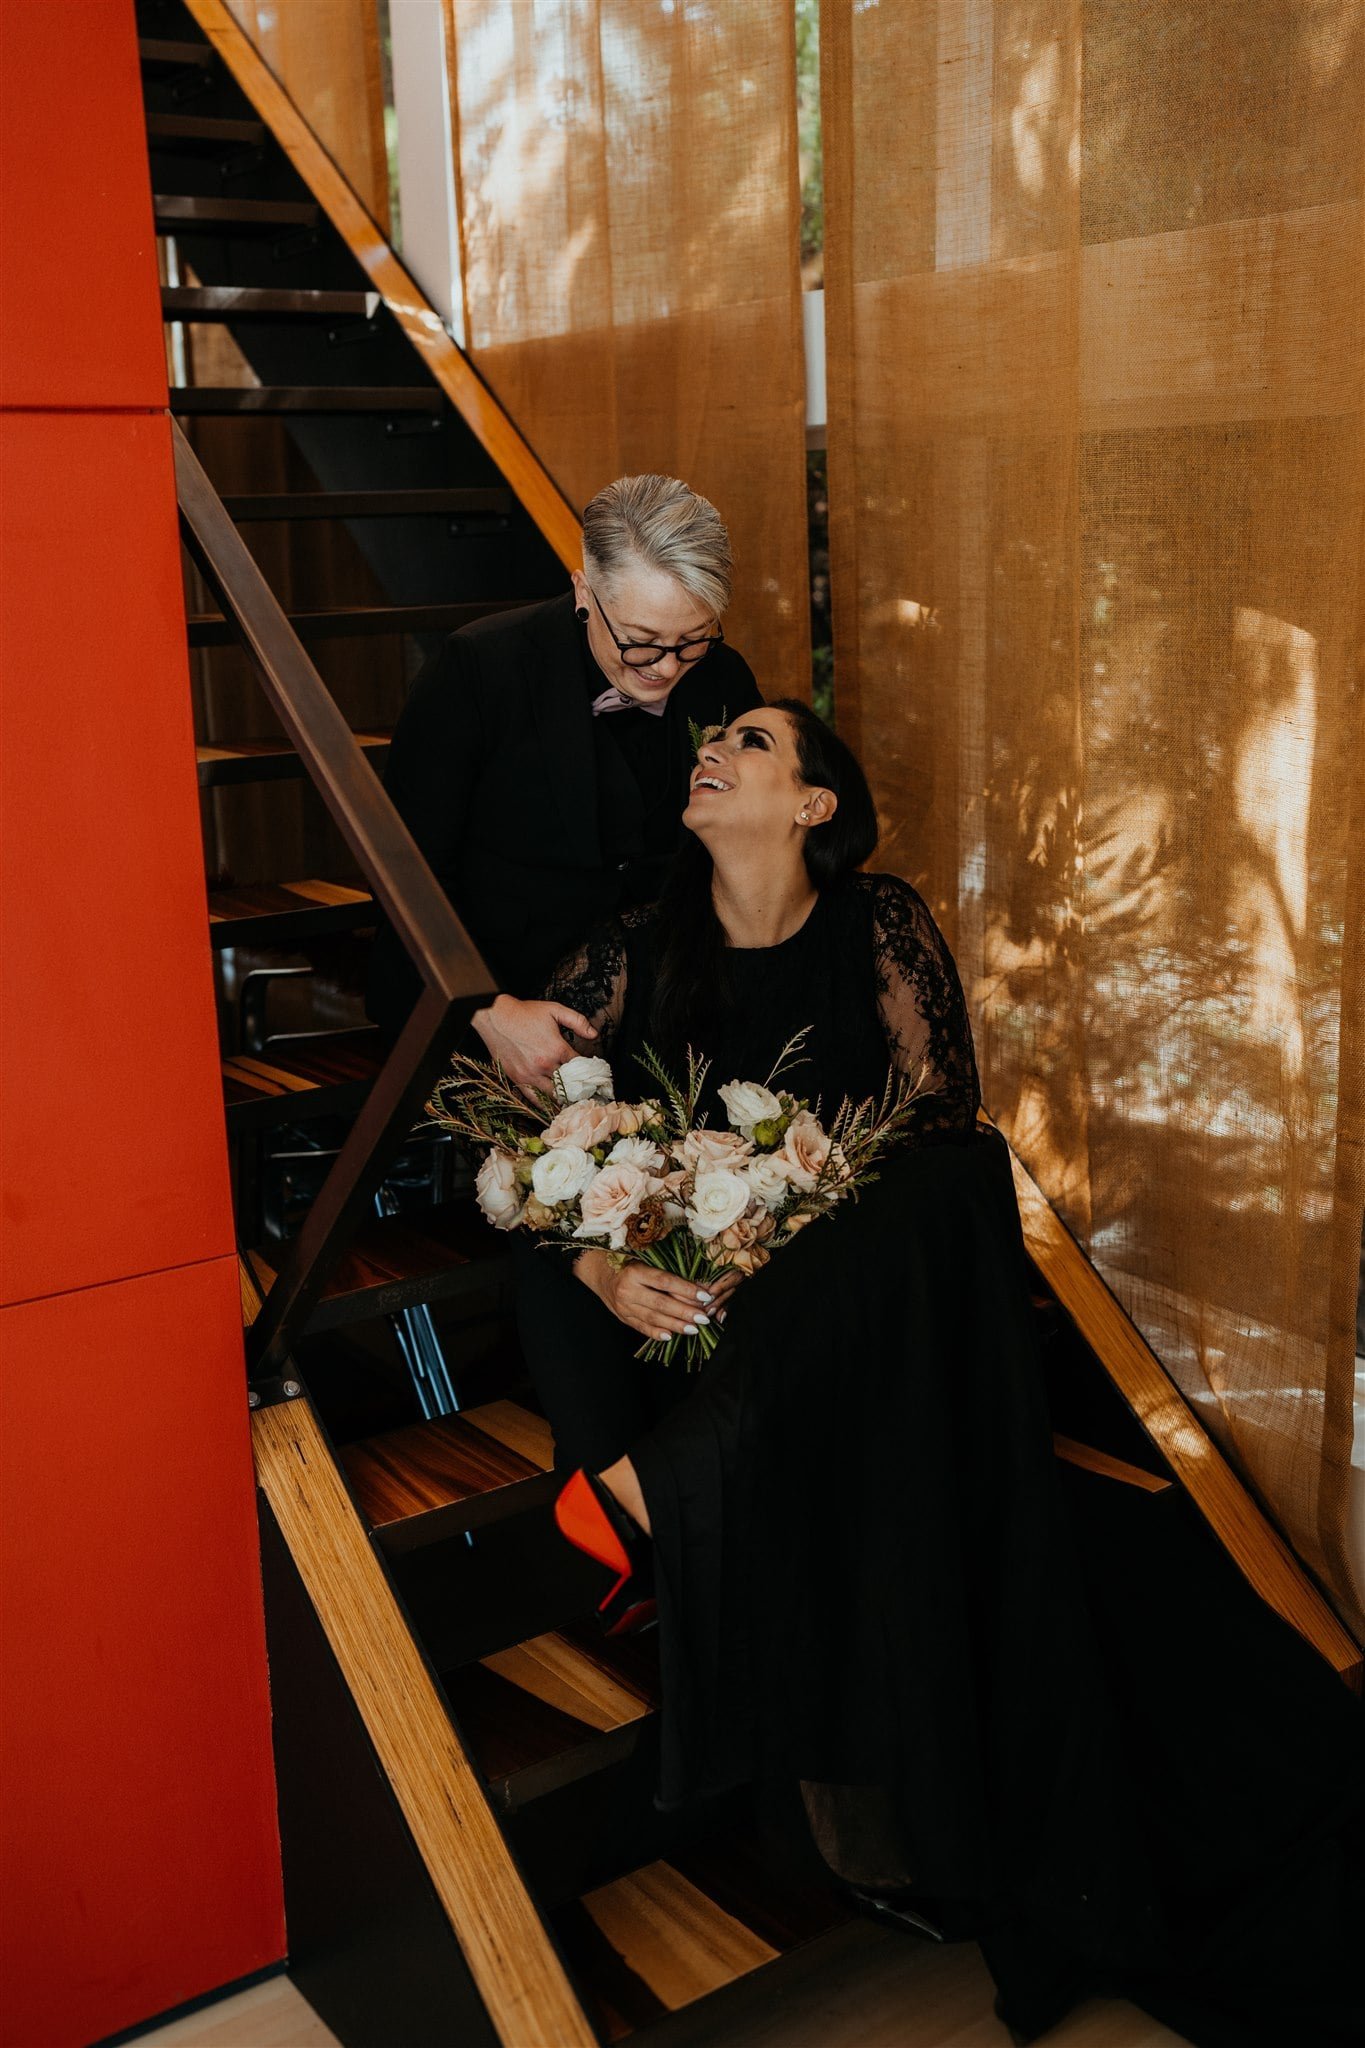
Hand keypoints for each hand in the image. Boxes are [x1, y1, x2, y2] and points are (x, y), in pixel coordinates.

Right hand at [471, 994, 595, 1093]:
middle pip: (569, 1083)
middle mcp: (545, 1064)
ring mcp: (530, 1074)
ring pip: (553, 1094)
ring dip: (563, 1098)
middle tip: (585, 1091)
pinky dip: (544, 1104)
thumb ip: (577, 1021)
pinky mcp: (517, 1079)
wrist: (496, 1016)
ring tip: (572, 1100)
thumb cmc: (524, 1013)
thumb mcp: (555, 1010)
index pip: (580, 1066)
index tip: (592, 1075)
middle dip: (579, 1087)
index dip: (588, 1071)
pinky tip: (552, 1106)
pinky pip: (534, 1098)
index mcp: (557, 1048)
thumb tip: (594, 1034)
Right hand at [575, 1251, 742, 1341]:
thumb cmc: (626, 1261)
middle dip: (685, 1312)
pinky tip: (671, 1336)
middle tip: (704, 1318)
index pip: (665, 1281)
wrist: (598, 1271)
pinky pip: (641, 1327)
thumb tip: (696, 1284)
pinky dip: (656, 1333)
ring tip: (694, 1329)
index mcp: (635, 1271)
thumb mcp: (644, 1260)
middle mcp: (628, 1290)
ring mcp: (624, 1306)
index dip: (686, 1289)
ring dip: (675, 1325)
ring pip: (653, 1318)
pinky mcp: (622, 1317)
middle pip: (661, 1303)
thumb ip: (666, 1272)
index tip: (705, 1296)